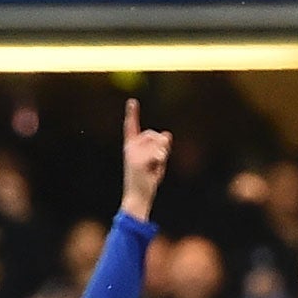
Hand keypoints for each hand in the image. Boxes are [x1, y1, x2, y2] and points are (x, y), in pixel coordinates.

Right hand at [119, 98, 171, 218]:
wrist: (138, 197)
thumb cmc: (147, 181)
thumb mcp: (157, 162)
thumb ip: (161, 148)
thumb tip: (167, 133)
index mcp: (131, 146)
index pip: (131, 127)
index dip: (132, 113)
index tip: (132, 101)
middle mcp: (130, 147)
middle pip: (154, 134)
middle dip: (162, 147)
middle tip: (156, 164)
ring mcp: (133, 153)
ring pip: (158, 142)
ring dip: (163, 155)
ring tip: (154, 169)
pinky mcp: (138, 160)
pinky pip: (158, 153)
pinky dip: (161, 161)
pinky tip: (154, 170)